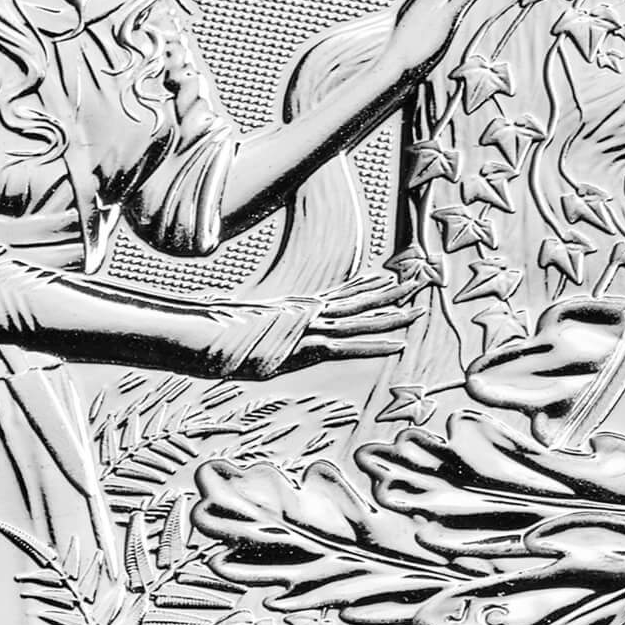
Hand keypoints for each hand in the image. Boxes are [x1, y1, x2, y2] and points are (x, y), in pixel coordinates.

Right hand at [225, 269, 423, 379]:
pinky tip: (398, 344)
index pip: (338, 296)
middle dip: (392, 291)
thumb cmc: (211, 331)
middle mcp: (308, 314)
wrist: (204, 335)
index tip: (387, 277)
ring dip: (393, 315)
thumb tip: (215, 310)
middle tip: (421, 277)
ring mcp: (309, 329)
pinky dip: (374, 345)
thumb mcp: (229, 323)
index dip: (365, 287)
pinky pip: (349, 347)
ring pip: (360, 320)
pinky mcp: (308, 347)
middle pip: (358, 301)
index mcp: (296, 309)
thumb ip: (231, 315)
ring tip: (421, 308)